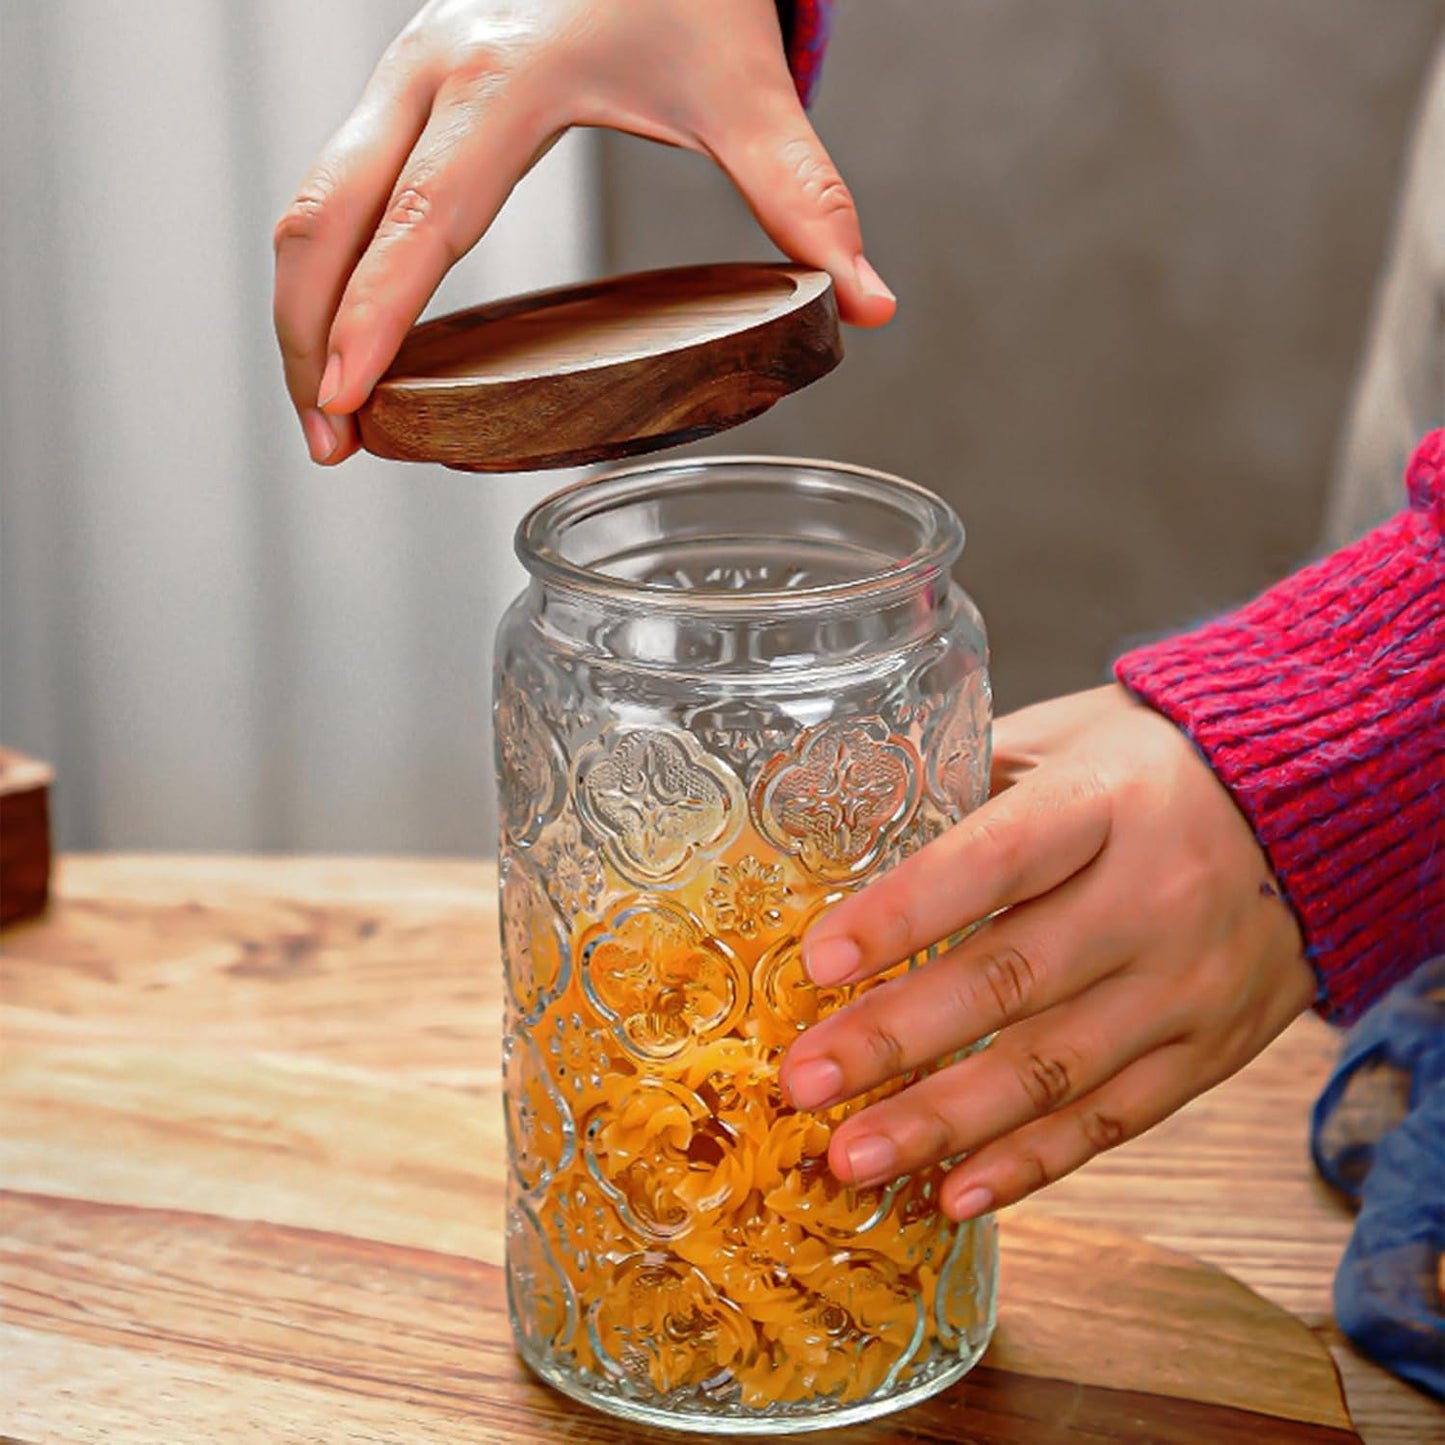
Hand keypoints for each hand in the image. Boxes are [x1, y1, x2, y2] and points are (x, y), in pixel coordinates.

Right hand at [273, 0, 895, 465]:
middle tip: (326, 445)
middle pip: (328, 216)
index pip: (421, 217)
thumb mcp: (746, 87)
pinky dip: (325, 271)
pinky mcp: (402, 89)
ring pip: (311, 202)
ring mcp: (404, 73)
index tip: (348, 402)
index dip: (376, 317)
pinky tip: (344, 337)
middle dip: (309, 337)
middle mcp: (431, 68)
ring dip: (302, 311)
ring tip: (327, 416)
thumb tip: (870, 303)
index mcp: (508, 78)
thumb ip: (806, 200)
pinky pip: (334, 188)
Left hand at [779, 685, 1314, 1219]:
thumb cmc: (1154, 765)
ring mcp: (1187, 985)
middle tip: (803, 1082)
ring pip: (1053, 1069)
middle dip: (895, 1038)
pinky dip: (1032, 1163)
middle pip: (1011, 979)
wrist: (1317, 811)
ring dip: (943, 1122)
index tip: (819, 960)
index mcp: (1103, 804)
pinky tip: (952, 1193)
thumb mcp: (1062, 739)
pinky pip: (1115, 1121)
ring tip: (851, 1157)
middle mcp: (1153, 899)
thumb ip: (964, 782)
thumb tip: (841, 827)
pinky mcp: (1211, 1050)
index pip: (993, 860)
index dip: (905, 912)